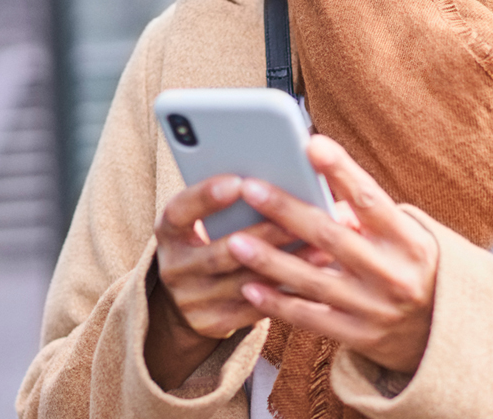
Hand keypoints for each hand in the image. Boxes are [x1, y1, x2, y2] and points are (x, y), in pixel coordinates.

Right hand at [146, 175, 337, 387]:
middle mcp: (175, 267)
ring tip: (323, 246)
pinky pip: (256, 308)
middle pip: (223, 251)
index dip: (206, 197)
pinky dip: (288, 291)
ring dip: (288, 263)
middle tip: (303, 217)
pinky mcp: (213, 324)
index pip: (180, 211)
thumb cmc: (214, 235)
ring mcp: (192, 300)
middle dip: (267, 232)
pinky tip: (315, 275)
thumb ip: (237, 196)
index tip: (239, 181)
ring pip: (247, 282)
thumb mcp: (207, 216)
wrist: (189, 297)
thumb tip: (287, 167)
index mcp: (169, 231)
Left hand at [228, 135, 438, 374]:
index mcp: (407, 239)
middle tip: (250, 188)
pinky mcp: (359, 337)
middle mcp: (391, 272)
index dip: (340, 170)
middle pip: (331, 237)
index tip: (311, 145)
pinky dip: (277, 303)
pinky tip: (248, 286)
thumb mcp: (405, 235)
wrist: (443, 331)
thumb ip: (366, 215)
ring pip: (313, 280)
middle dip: (287, 210)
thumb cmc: (412, 264)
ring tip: (235, 240)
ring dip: (270, 260)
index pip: (369, 198)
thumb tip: (318, 189)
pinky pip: (311, 318)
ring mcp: (374, 308)